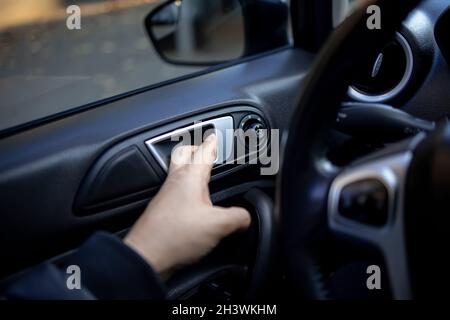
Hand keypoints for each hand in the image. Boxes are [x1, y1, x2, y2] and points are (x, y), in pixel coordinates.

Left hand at [124, 134, 250, 277]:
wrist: (146, 256)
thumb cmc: (174, 236)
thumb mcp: (218, 226)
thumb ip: (238, 218)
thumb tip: (246, 217)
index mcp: (190, 178)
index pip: (204, 151)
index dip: (213, 142)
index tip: (215, 135)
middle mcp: (175, 182)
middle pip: (183, 154)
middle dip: (195, 147)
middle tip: (205, 149)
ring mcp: (166, 196)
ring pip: (178, 172)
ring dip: (190, 167)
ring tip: (203, 173)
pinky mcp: (163, 210)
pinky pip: (176, 190)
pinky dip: (187, 188)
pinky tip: (195, 202)